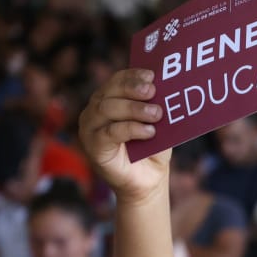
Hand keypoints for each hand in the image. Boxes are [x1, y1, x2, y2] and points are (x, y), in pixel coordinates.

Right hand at [78, 68, 170, 205]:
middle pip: (110, 92)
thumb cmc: (152, 148)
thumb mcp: (156, 123)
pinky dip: (131, 129)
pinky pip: (110, 132)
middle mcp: (95, 111)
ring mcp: (90, 128)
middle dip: (132, 89)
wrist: (148, 180)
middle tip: (152, 92)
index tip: (151, 76)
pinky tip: (149, 132)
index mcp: (108, 99)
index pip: (116, 80)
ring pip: (107, 109)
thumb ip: (155, 105)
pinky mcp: (93, 146)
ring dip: (134, 109)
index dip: (132, 75)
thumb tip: (165, 87)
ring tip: (156, 114)